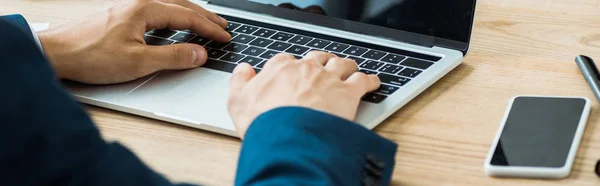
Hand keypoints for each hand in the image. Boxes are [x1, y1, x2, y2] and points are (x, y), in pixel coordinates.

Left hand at [38, 0, 230, 83]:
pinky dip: (174, 17)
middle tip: (222, 26)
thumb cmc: (90, 56)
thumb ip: (173, 57)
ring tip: (204, 24)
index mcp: (145, 9)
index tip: (225, 36)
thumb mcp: (138, 62)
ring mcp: (128, 7)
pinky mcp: (121, 16)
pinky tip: (174, 25)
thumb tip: (200, 53)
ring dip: (190, 15)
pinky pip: (156, 11)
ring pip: (169, 6)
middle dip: (204, 17)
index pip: (187, 16)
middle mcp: (137, 3)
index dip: (209, 28)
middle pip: (181, 5)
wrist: (56, 53)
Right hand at [227, 51, 380, 138]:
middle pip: (317, 58)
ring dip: (346, 65)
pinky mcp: (348, 93)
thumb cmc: (264, 122)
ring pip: (342, 64)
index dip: (290, 65)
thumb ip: (240, 83)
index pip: (286, 60)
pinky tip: (373, 82)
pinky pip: (364, 81)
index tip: (292, 71)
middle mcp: (307, 69)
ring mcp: (329, 79)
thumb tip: (243, 71)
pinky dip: (370, 80)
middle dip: (321, 61)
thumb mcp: (237, 102)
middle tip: (324, 66)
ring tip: (350, 68)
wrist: (290, 136)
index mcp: (280, 69)